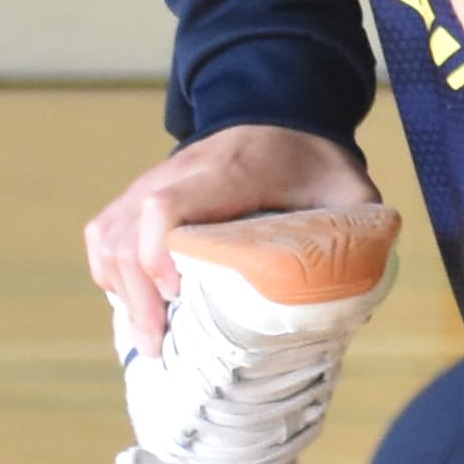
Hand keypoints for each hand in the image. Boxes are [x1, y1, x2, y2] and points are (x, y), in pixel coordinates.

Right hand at [88, 124, 379, 349]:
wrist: (277, 117)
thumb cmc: (313, 163)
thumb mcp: (350, 190)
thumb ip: (359, 231)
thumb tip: (356, 291)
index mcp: (231, 171)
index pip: (168, 204)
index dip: (160, 253)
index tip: (177, 295)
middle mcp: (178, 173)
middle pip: (129, 232)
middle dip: (138, 295)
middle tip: (160, 347)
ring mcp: (151, 182)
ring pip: (110, 237)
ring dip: (122, 291)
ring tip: (150, 339)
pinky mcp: (138, 195)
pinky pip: (104, 235)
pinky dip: (111, 274)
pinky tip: (134, 307)